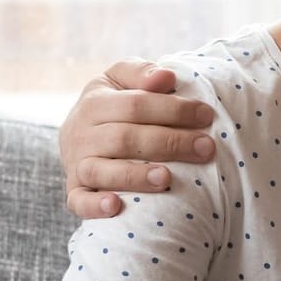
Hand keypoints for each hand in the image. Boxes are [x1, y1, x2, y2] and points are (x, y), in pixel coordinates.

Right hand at [59, 58, 217, 217]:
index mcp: (95, 102)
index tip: (206, 115)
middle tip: (205, 148)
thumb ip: (141, 73)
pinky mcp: (74, 191)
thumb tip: (166, 76)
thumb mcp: (120, 79)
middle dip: (169, 143)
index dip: (173, 109)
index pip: (136, 105)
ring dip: (135, 176)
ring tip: (167, 179)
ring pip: (102, 171)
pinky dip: (94, 205)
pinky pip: (78, 201)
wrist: (76, 134)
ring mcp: (76, 164)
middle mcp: (82, 133)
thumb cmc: (112, 104)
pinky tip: (116, 206)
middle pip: (125, 138)